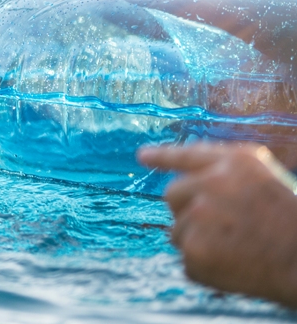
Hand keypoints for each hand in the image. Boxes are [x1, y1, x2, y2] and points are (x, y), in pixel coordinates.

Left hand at [138, 143, 296, 305]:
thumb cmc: (294, 224)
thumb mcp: (266, 181)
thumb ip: (228, 175)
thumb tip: (191, 184)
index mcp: (234, 163)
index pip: (187, 154)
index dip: (163, 156)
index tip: (142, 156)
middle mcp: (210, 184)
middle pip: (172, 195)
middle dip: (186, 211)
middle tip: (220, 228)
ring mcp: (199, 216)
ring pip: (178, 231)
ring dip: (199, 242)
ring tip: (237, 249)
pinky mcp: (195, 249)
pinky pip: (187, 261)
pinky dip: (206, 269)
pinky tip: (235, 267)